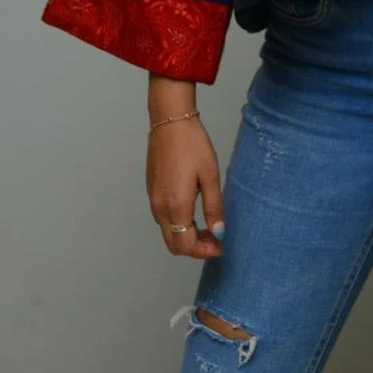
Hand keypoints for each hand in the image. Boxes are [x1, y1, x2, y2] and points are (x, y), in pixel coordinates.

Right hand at [146, 117, 225, 258]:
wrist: (170, 121)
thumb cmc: (193, 146)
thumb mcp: (210, 176)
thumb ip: (214, 207)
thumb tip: (219, 232)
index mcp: (176, 207)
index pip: (186, 245)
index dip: (204, 251)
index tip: (221, 246)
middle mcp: (160, 208)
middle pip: (174, 244)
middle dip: (195, 248)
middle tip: (215, 239)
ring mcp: (153, 199)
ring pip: (168, 231)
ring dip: (186, 235)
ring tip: (208, 225)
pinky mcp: (151, 190)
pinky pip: (163, 218)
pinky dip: (178, 224)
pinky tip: (194, 211)